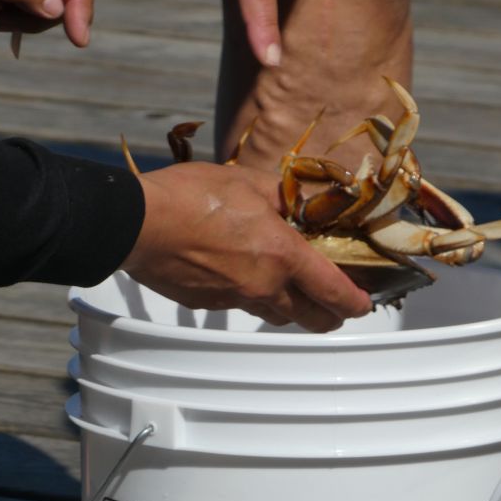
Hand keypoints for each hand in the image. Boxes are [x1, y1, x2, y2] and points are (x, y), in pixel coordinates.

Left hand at [0, 0, 93, 46]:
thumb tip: (59, 6)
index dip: (81, 3)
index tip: (78, 38)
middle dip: (47, 12)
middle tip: (7, 20)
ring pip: (60, 0)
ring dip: (33, 17)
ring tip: (0, 15)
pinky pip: (46, 4)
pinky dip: (28, 16)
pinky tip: (2, 13)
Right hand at [120, 161, 372, 330]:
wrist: (138, 223)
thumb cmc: (191, 197)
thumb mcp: (247, 182)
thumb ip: (282, 196)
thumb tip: (300, 204)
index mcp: (282, 255)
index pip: (333, 291)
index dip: (355, 302)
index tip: (363, 303)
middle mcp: (263, 286)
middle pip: (309, 318)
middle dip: (329, 315)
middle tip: (334, 306)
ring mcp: (233, 298)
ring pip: (274, 314)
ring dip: (289, 307)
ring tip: (287, 288)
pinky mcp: (207, 303)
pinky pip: (238, 304)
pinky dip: (248, 295)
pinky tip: (236, 272)